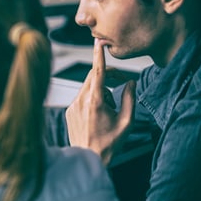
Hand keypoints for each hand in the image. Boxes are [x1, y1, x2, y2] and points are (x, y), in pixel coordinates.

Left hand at [65, 39, 135, 161]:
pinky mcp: (69, 111)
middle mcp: (80, 100)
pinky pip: (81, 97)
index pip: (97, 72)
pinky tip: (98, 115)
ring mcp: (72, 105)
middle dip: (108, 76)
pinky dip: (92, 99)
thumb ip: (130, 99)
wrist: (89, 157)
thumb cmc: (109, 143)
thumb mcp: (127, 121)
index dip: (98, 55)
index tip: (98, 43)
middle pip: (93, 77)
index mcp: (95, 101)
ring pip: (88, 87)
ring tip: (109, 109)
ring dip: (101, 90)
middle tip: (121, 84)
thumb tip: (130, 83)